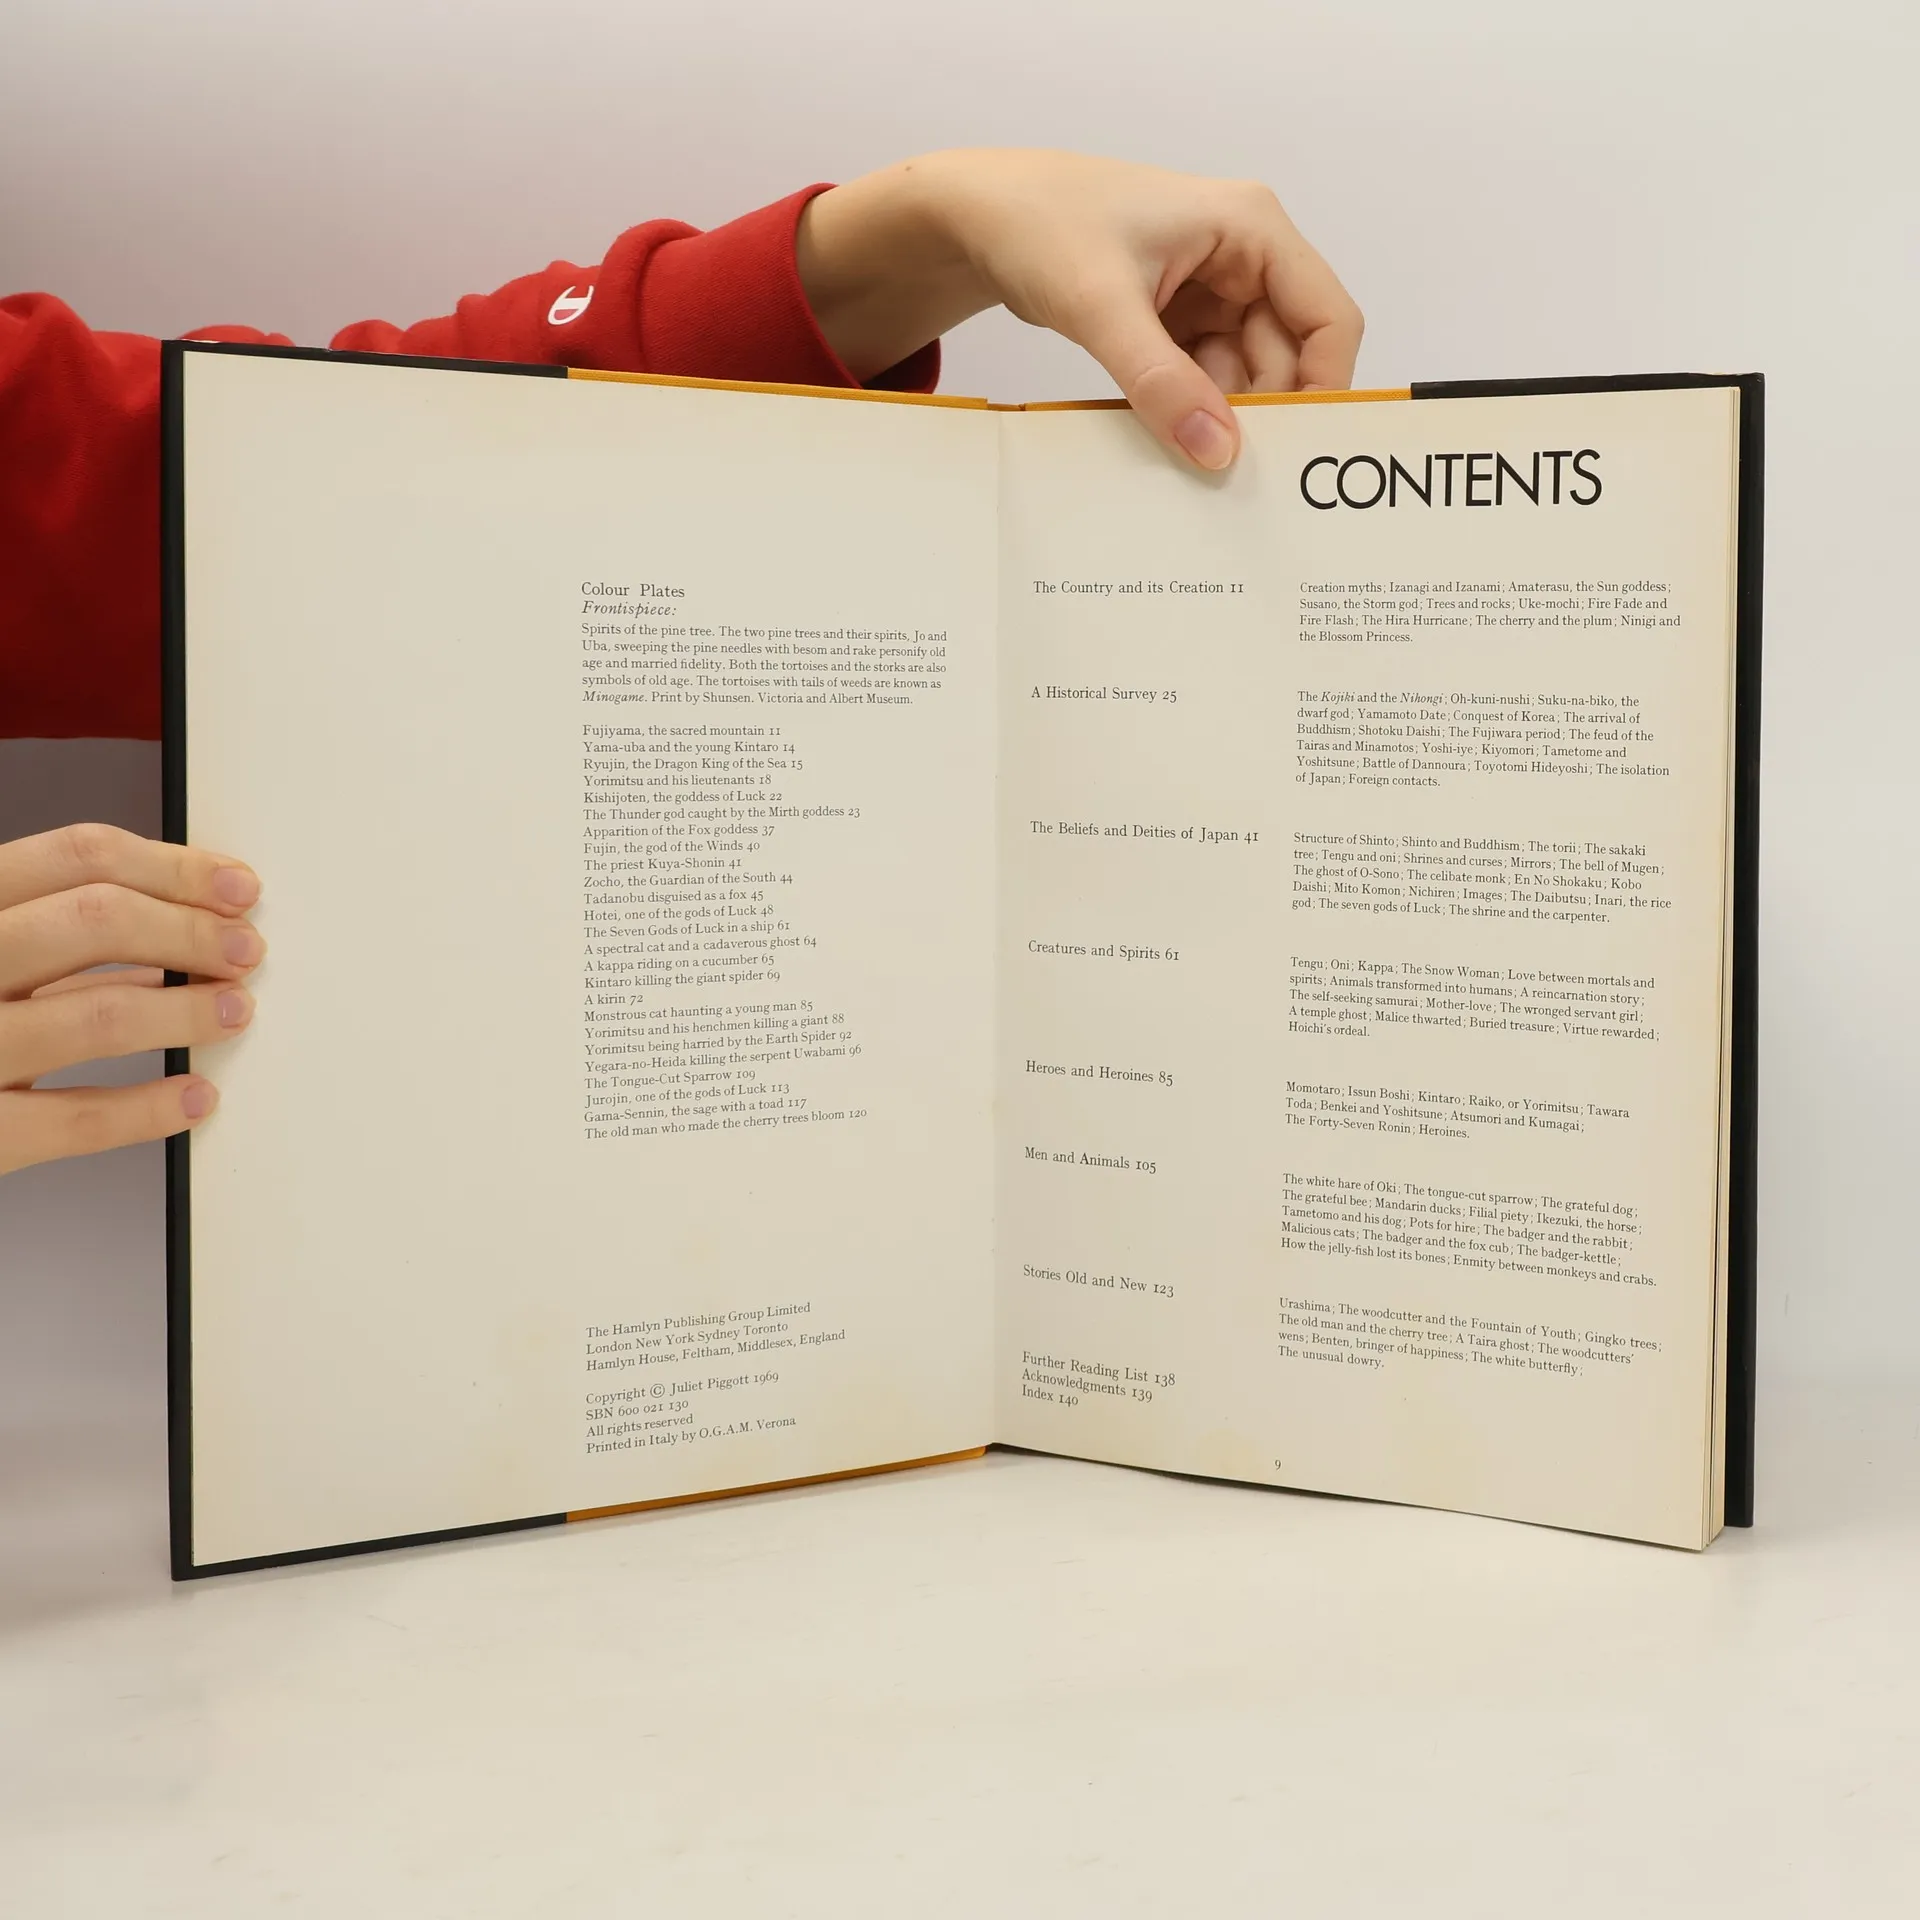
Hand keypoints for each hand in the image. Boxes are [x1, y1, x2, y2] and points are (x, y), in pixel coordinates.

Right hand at [0, 824, 262, 1175]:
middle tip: (245, 952)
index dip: (175, 868)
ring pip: (97, 1012)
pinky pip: (73, 1118)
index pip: (76, 856)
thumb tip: (166, 947)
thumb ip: (49, 943)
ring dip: (186, 1010)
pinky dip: (149, 1109)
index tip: (236, 887)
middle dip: (191, 932)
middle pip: (95, 919)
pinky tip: (193, 1098)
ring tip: (231, 1012)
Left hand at [796, 149, 1363, 470]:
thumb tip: (1218, 452)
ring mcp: (1213, 292)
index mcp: (1251, 228)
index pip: (1327, 318)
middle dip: (1263, 415)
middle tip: (1233, 480)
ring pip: (1245, 377)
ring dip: (1221, 421)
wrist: (978, 218)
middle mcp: (1244, 258)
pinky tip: (1167, 445)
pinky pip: (1204, 381)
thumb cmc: (1041, 226)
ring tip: (1190, 468)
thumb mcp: (1103, 307)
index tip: (1297, 452)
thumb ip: (1161, 383)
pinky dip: (1190, 413)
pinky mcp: (1179, 322)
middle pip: (1288, 357)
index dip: (1323, 386)